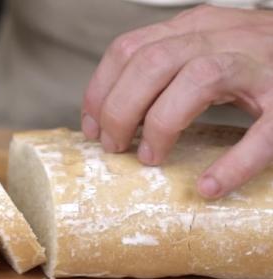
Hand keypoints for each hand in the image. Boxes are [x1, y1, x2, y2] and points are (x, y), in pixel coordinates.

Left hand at [82, 5, 272, 198]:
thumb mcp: (207, 46)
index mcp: (197, 27)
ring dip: (162, 124)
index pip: (128, 48)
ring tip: (150, 158)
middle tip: (114, 146)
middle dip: (119, 110)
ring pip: (199, 79)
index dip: (99, 90)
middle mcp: (226, 37)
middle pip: (151, 62)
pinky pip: (264, 133)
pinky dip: (234, 163)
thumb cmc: (260, 58)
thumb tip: (109, 108)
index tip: (89, 126)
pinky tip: (210, 185)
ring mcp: (261, 65)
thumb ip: (165, 65)